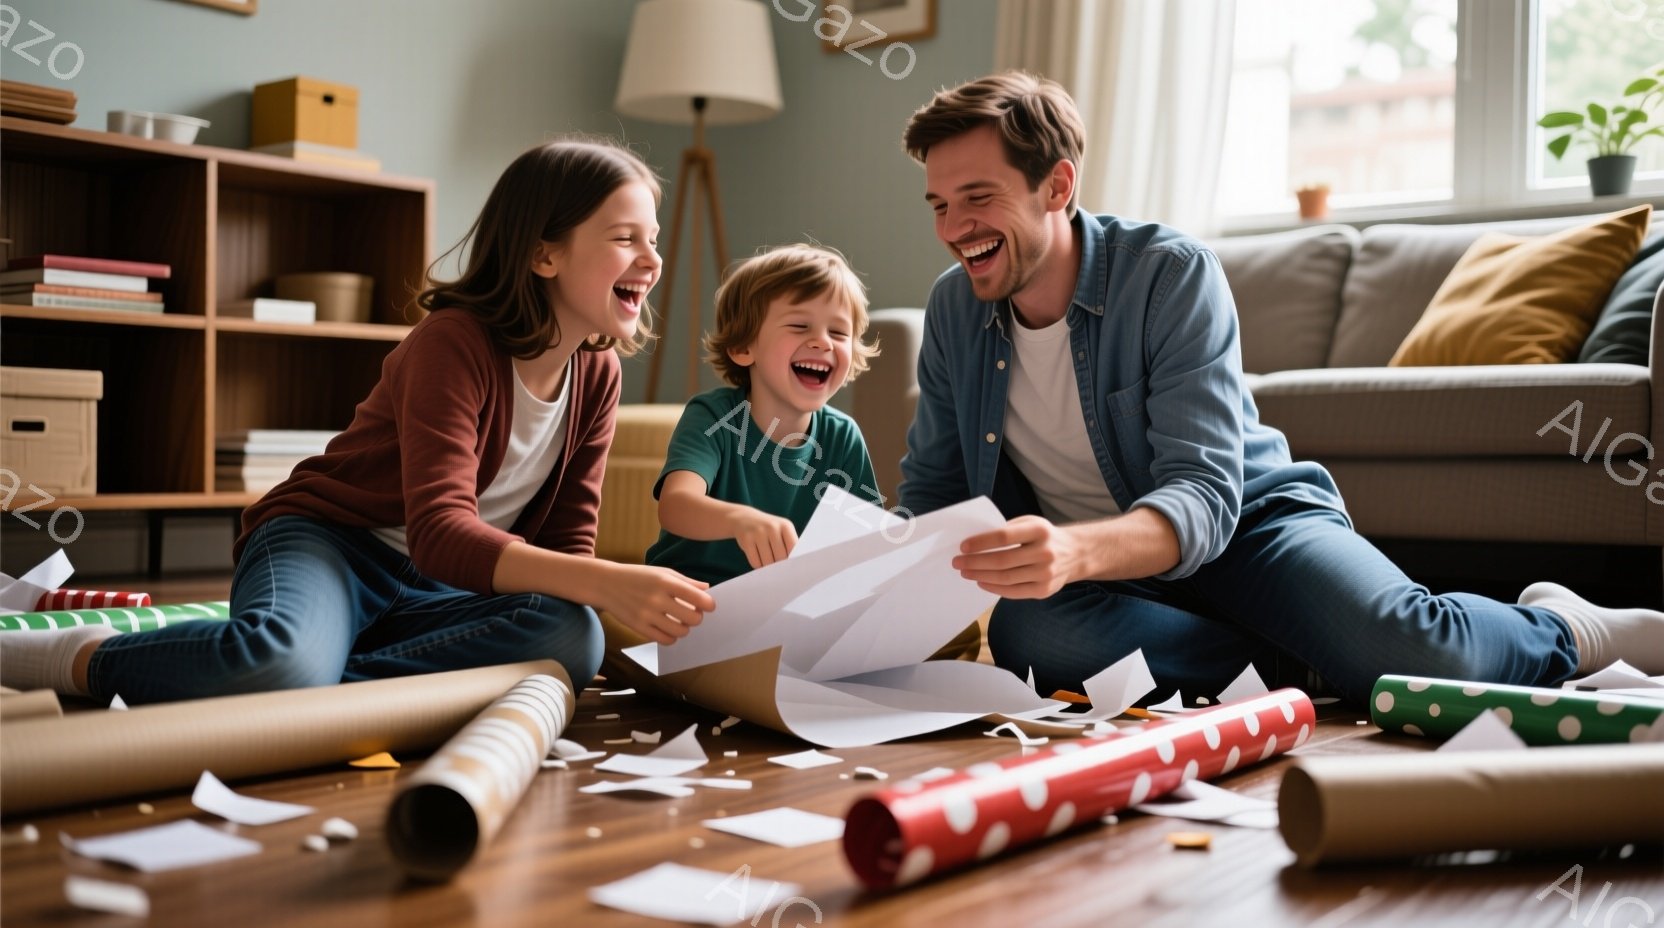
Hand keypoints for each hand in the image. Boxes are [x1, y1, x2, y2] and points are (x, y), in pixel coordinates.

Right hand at [598, 564, 715, 645]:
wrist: (607, 584)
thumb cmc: (638, 576)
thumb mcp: (662, 572)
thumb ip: (686, 581)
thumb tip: (707, 589)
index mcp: (666, 582)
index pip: (697, 597)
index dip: (708, 604)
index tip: (708, 605)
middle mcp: (657, 599)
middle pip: (692, 618)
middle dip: (697, 617)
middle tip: (692, 614)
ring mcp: (647, 615)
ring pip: (680, 632)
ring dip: (685, 629)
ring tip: (680, 622)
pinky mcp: (638, 627)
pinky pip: (664, 640)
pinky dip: (671, 637)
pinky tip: (668, 629)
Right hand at [728, 507, 798, 568]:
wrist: (744, 518)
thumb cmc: (768, 530)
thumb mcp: (781, 530)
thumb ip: (789, 545)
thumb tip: (791, 565)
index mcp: (785, 525)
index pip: (793, 548)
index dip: (792, 559)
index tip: (790, 564)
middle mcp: (772, 527)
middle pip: (780, 557)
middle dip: (779, 564)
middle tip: (776, 562)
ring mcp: (758, 533)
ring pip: (768, 562)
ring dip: (768, 566)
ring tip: (766, 559)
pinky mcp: (746, 540)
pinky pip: (755, 562)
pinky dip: (758, 565)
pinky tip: (758, 557)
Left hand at [951, 515, 1087, 598]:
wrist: (1076, 554)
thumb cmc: (1044, 537)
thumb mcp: (1031, 523)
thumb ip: (1007, 530)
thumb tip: (975, 543)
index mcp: (1039, 530)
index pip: (1004, 536)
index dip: (981, 542)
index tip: (963, 546)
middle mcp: (1044, 552)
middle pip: (1002, 560)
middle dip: (975, 562)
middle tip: (957, 562)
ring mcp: (1046, 573)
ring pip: (1005, 578)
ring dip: (981, 576)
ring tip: (965, 572)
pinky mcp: (1044, 590)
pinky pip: (1014, 592)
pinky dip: (994, 588)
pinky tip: (981, 582)